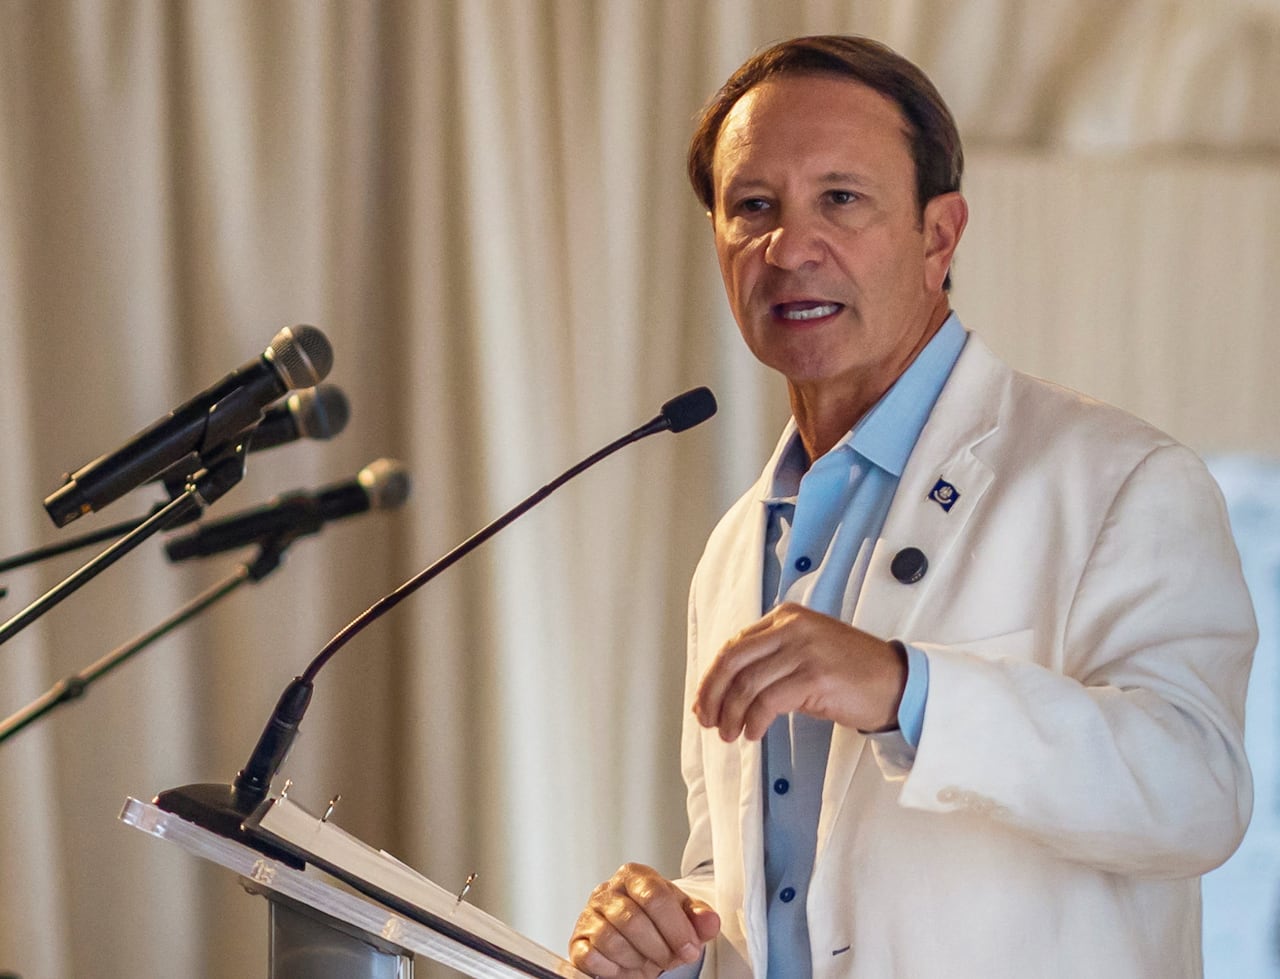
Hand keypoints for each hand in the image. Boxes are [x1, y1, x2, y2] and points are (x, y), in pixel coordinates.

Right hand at [569, 863, 719, 978]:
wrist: (634, 941)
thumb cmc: (657, 925)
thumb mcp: (683, 918)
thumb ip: (699, 918)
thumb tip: (710, 921)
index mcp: (635, 876)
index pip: (655, 895)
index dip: (675, 927)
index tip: (689, 947)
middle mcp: (608, 891)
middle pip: (633, 920)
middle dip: (658, 947)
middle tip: (670, 959)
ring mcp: (589, 915)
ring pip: (611, 939)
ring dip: (636, 959)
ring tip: (647, 961)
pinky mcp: (578, 941)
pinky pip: (591, 956)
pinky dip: (613, 967)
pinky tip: (624, 965)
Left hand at [693, 603, 906, 740]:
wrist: (897, 682)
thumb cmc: (852, 672)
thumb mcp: (807, 650)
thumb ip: (772, 658)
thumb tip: (728, 690)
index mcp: (786, 617)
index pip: (734, 645)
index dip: (712, 677)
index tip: (703, 702)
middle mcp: (792, 627)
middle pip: (732, 660)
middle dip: (713, 694)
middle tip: (708, 720)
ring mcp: (804, 650)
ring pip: (747, 684)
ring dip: (732, 714)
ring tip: (730, 734)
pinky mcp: (815, 677)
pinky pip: (768, 701)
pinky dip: (754, 721)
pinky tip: (753, 733)